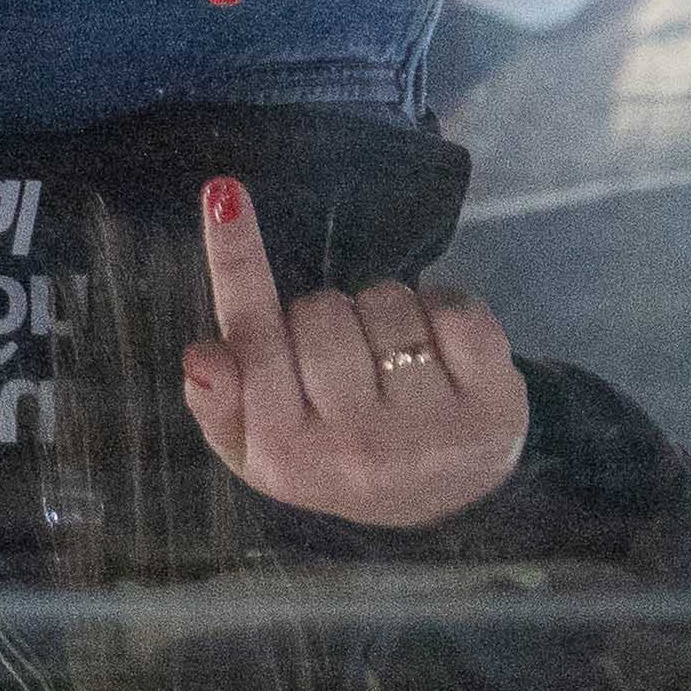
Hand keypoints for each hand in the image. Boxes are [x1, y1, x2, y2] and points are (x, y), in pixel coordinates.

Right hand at [179, 173, 528, 528]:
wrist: (444, 497)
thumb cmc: (334, 449)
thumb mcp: (259, 444)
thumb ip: (218, 400)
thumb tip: (201, 355)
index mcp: (286, 455)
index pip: (253, 344)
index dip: (237, 261)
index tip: (223, 194)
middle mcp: (355, 450)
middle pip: (320, 311)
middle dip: (328, 316)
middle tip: (342, 357)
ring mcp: (427, 433)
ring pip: (386, 303)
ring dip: (387, 315)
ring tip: (393, 360)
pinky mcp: (489, 409)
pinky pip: (452, 308)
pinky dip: (443, 310)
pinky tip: (441, 353)